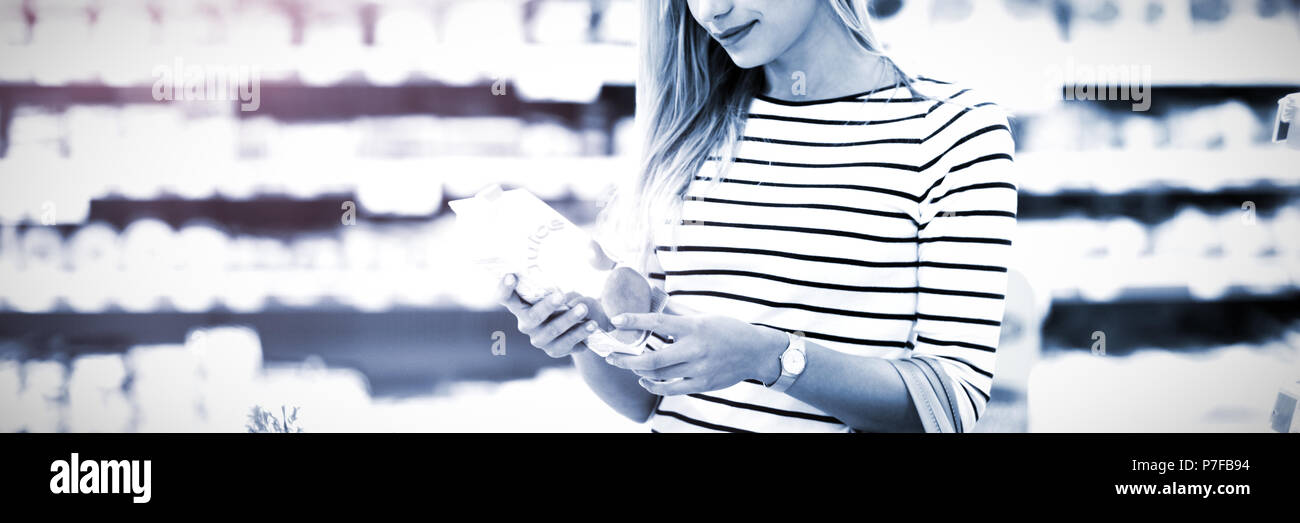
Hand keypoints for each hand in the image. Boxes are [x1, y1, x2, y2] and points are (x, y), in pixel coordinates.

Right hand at [495, 274, 599, 357]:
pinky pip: (567, 344)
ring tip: (584, 308)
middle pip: (532, 317)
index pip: (505, 297)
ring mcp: (540, 339)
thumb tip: (587, 252)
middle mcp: (526, 324)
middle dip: (547, 306)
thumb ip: (559, 278)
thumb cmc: (562, 300)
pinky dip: (581, 333)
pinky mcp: (555, 350)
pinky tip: (592, 325)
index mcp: (520, 305)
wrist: (578, 325)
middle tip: (561, 295)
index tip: (510, 275)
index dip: (504, 288)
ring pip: (552, 331)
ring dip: (569, 319)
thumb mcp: (557, 288)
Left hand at [603, 312, 787, 394]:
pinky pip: (670, 390)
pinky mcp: (702, 385)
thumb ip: (677, 312)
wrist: (755, 352)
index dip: (634, 321)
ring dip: (637, 371)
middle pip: (652, 359)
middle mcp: (695, 350)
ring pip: (659, 376)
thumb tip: (653, 298)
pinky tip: (644, 380)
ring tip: (625, 364)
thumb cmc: (728, 329)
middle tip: (610, 355)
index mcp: (694, 327)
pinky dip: (653, 385)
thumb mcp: (703, 316)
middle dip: (626, 359)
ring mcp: (698, 370)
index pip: (658, 323)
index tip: (616, 320)